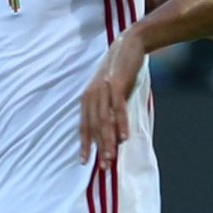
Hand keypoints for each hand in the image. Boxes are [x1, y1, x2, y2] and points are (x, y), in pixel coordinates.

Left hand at [79, 34, 145, 166]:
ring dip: (108, 140)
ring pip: (104, 120)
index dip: (85, 144)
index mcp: (88, 99)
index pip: (84, 126)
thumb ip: (107, 108)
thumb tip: (111, 130)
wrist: (129, 45)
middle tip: (104, 167)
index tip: (84, 162)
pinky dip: (121, 123)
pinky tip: (124, 137)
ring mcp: (104, 90)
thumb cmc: (120, 71)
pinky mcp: (117, 85)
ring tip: (112, 157)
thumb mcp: (110, 90)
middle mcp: (92, 96)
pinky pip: (118, 108)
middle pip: (94, 127)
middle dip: (99, 148)